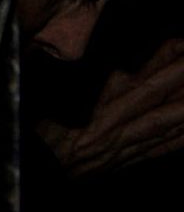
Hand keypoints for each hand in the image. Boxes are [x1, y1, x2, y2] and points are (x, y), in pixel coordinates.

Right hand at [39, 37, 183, 177]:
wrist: (43, 168)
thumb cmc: (41, 131)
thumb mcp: (49, 97)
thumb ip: (70, 79)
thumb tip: (90, 59)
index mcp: (93, 101)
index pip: (131, 73)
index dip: (156, 57)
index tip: (177, 42)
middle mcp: (113, 119)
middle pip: (152, 92)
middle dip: (178, 75)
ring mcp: (123, 141)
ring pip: (162, 120)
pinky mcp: (126, 159)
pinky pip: (160, 149)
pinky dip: (180, 139)